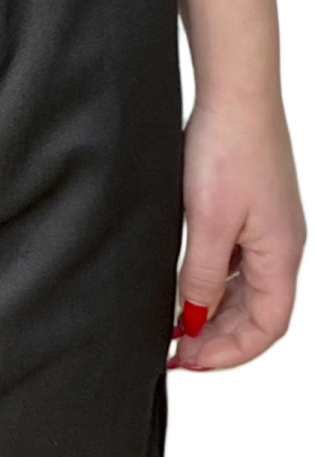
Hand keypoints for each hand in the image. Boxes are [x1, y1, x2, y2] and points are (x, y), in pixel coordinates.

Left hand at [173, 92, 305, 369]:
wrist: (235, 95)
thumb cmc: (227, 150)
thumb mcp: (208, 222)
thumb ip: (203, 274)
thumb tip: (194, 319)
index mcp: (281, 255)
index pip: (267, 327)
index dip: (230, 352)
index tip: (188, 361)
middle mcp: (281, 246)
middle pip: (258, 313)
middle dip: (219, 339)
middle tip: (176, 352)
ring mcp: (267, 227)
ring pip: (246, 289)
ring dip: (215, 312)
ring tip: (176, 326)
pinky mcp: (249, 209)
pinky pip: (237, 262)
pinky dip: (214, 282)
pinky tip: (185, 283)